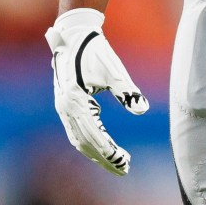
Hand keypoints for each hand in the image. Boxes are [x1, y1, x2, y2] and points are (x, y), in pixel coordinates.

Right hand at [46, 8, 148, 173]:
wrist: (74, 35)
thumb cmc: (96, 51)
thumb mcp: (114, 69)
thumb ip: (127, 90)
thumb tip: (142, 109)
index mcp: (75, 101)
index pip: (93, 135)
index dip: (109, 151)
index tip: (125, 163)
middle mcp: (65, 107)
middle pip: (85, 142)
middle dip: (104, 158)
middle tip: (125, 169)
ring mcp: (63, 107)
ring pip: (79, 139)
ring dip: (97, 153)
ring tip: (119, 162)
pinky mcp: (65, 105)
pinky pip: (77, 131)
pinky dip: (91, 142)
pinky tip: (106, 146)